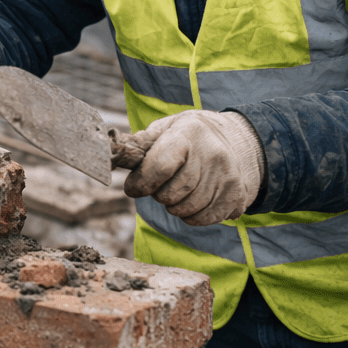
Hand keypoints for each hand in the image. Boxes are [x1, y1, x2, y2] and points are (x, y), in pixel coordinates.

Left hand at [122, 110, 263, 225]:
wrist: (235, 139)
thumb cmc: (187, 136)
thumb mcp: (165, 129)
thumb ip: (140, 143)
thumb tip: (110, 154)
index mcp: (187, 133)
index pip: (160, 167)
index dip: (141, 183)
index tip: (133, 187)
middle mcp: (211, 154)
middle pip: (171, 194)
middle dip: (158, 195)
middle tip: (160, 186)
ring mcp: (227, 175)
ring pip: (186, 210)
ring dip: (173, 207)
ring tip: (177, 192)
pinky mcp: (236, 194)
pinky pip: (204, 219)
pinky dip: (191, 217)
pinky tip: (192, 201)